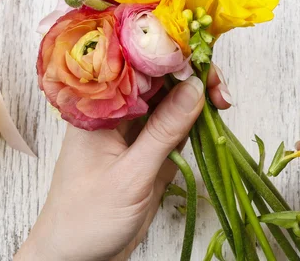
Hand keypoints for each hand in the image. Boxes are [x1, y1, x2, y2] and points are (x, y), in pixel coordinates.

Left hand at [15, 65, 231, 260]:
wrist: (75, 258)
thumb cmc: (87, 219)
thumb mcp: (131, 175)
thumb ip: (164, 130)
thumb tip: (196, 87)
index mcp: (99, 109)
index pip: (138, 68)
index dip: (172, 59)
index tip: (204, 68)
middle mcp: (118, 112)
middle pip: (159, 79)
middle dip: (192, 77)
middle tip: (221, 92)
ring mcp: (135, 131)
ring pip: (171, 100)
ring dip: (198, 98)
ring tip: (223, 102)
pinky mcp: (149, 150)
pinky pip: (176, 126)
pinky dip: (196, 121)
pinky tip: (212, 119)